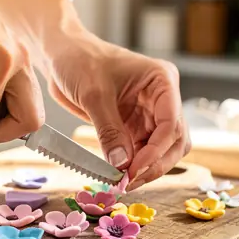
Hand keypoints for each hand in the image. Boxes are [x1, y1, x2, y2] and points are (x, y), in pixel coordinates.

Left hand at [47, 32, 190, 189]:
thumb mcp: (94, 94)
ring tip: (124, 182)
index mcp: (161, 81)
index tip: (134, 169)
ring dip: (146, 168)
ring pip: (162, 151)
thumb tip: (121, 165)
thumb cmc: (80, 60)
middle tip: (130, 182)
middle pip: (175, 141)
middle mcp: (162, 99)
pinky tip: (119, 176)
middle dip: (156, 164)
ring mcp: (149, 114)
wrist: (63, 55)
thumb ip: (109, 131)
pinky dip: (133, 166)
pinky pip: (142, 152)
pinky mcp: (134, 127)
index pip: (172, 123)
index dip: (156, 150)